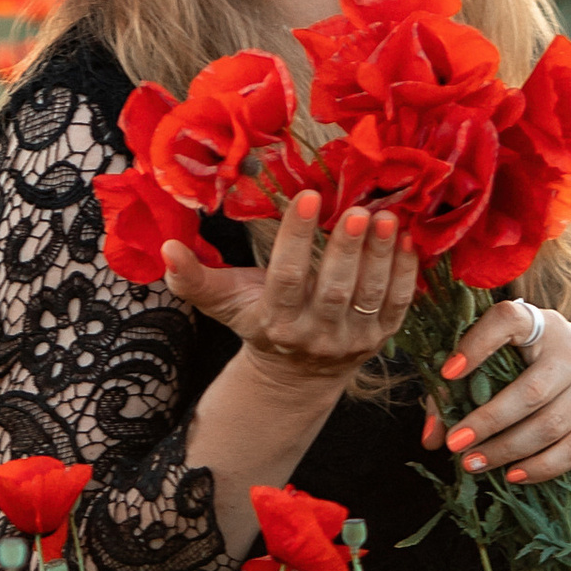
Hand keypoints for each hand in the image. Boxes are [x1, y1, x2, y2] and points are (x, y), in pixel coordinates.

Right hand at [162, 190, 417, 392]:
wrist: (297, 373)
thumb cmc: (258, 321)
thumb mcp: (222, 303)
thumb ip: (193, 278)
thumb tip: (165, 248)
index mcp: (276, 322)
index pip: (288, 279)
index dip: (298, 239)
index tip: (308, 197)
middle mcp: (317, 335)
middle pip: (335, 289)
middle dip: (347, 248)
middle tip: (357, 208)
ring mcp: (353, 339)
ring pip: (370, 295)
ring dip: (380, 255)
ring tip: (385, 215)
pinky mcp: (381, 337)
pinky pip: (396, 304)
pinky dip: (404, 272)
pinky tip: (405, 237)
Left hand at [421, 295, 570, 486]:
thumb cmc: (540, 368)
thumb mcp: (508, 363)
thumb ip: (461, 392)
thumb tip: (432, 437)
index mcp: (541, 324)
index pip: (508, 320)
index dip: (477, 344)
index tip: (447, 373)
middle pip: (530, 391)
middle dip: (488, 422)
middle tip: (455, 446)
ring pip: (550, 426)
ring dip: (508, 451)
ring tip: (475, 464)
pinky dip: (541, 467)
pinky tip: (513, 475)